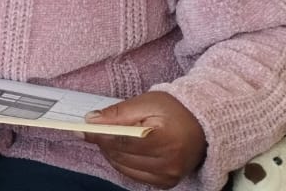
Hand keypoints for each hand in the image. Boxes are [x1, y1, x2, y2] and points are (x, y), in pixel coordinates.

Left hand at [84, 91, 206, 188]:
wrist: (204, 124)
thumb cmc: (175, 109)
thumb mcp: (147, 102)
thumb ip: (117, 113)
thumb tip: (91, 121)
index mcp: (165, 140)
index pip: (122, 141)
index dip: (100, 135)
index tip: (82, 128)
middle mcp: (168, 163)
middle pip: (121, 155)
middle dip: (104, 142)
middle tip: (96, 129)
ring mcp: (168, 176)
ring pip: (123, 167)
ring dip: (111, 152)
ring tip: (112, 137)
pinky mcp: (166, 182)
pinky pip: (134, 175)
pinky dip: (123, 162)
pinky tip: (124, 149)